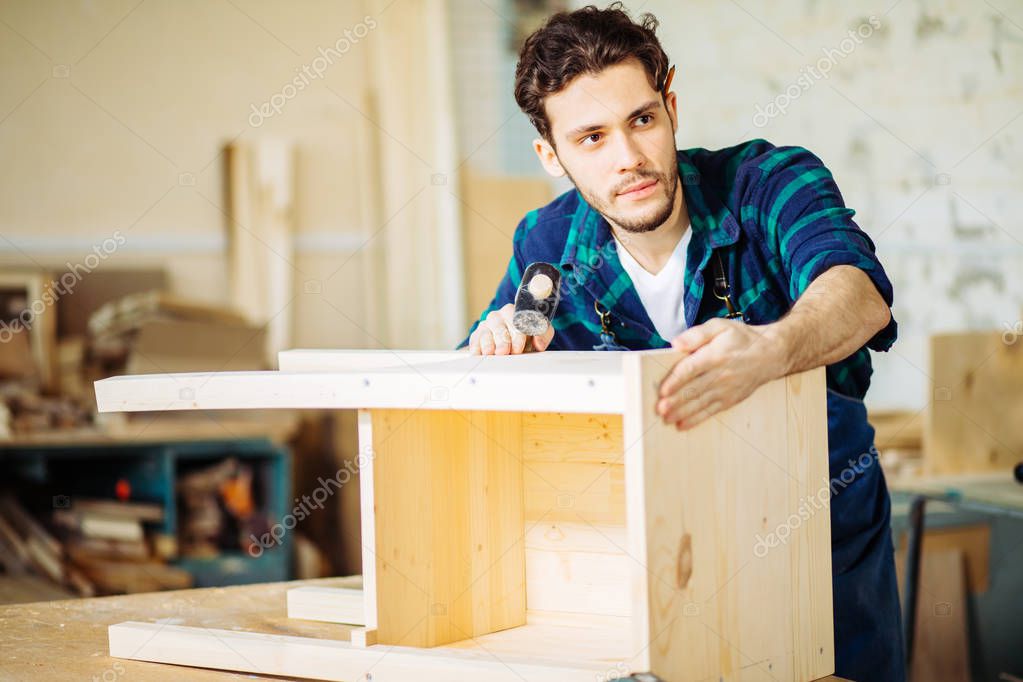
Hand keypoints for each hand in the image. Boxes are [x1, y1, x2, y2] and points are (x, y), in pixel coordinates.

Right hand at [468, 303, 554, 354]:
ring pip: (485, 333)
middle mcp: (497, 317)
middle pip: (498, 327)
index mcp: (513, 311)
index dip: (516, 335)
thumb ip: (543, 334)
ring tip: (490, 353)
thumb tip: (539, 344)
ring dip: (488, 344)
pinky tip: (478, 354)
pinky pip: (475, 340)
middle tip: (503, 352)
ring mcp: (485, 326)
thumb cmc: (527, 334)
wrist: (516, 338)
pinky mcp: (477, 335)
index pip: (515, 321)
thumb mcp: (539, 330)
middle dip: (501, 340)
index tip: (518, 348)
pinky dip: (476, 348)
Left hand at [655, 318, 785, 429]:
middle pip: (694, 389)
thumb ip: (697, 334)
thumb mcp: (720, 327)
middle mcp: (721, 375)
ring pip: (701, 403)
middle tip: (660, 409)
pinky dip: (696, 419)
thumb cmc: (741, 339)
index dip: (676, 380)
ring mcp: (726, 390)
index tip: (663, 390)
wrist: (771, 354)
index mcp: (715, 355)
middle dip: (676, 401)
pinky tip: (682, 424)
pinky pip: (711, 411)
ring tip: (667, 419)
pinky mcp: (730, 400)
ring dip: (683, 412)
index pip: (691, 369)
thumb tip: (676, 343)